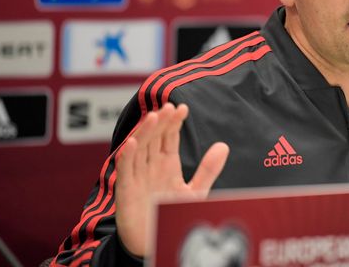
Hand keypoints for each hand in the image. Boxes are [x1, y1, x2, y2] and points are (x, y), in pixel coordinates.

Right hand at [115, 103, 229, 256]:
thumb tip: (223, 146)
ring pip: (139, 148)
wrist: (155, 241)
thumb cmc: (171, 215)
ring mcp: (137, 176)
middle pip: (154, 138)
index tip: (183, 108)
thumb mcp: (195, 191)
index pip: (169, 137)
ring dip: (145, 132)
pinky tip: (133, 142)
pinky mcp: (126, 190)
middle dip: (161, 122)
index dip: (174, 123)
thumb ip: (208, 169)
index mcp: (166, 164)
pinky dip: (127, 155)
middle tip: (169, 106)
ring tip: (154, 116)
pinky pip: (125, 169)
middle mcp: (151, 166)